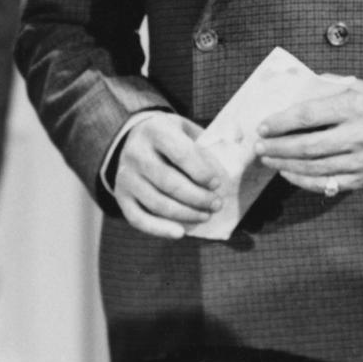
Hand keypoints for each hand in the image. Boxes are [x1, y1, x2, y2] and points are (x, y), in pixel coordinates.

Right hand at [107, 112, 224, 236]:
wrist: (134, 140)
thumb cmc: (171, 138)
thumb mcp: (188, 129)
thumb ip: (213, 136)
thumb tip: (240, 138)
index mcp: (156, 130)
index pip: (180, 154)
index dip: (201, 172)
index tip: (217, 184)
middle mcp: (136, 153)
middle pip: (169, 182)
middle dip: (197, 197)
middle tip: (217, 204)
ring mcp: (125, 176)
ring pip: (157, 203)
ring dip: (185, 214)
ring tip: (205, 215)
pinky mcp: (122, 196)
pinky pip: (138, 218)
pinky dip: (159, 229)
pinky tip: (180, 233)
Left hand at [258, 77, 362, 197]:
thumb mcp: (346, 84)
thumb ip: (316, 90)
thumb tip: (279, 101)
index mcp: (356, 106)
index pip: (309, 115)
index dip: (281, 123)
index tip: (263, 126)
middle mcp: (362, 135)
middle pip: (309, 146)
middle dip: (278, 147)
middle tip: (259, 147)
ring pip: (315, 168)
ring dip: (285, 164)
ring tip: (268, 158)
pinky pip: (326, 184)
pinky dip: (302, 180)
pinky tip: (287, 172)